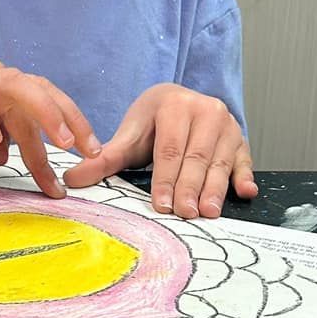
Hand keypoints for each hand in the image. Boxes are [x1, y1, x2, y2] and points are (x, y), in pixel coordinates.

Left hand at [63, 84, 256, 217]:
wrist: (182, 102)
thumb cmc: (154, 123)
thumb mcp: (130, 136)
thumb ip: (104, 159)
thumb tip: (71, 180)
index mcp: (175, 105)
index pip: (169, 148)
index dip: (165, 178)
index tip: (162, 205)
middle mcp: (206, 110)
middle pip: (197, 156)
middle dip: (190, 188)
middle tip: (185, 214)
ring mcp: (227, 126)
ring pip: (220, 162)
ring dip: (215, 189)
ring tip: (208, 213)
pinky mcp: (240, 141)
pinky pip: (244, 161)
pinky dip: (244, 177)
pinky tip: (245, 192)